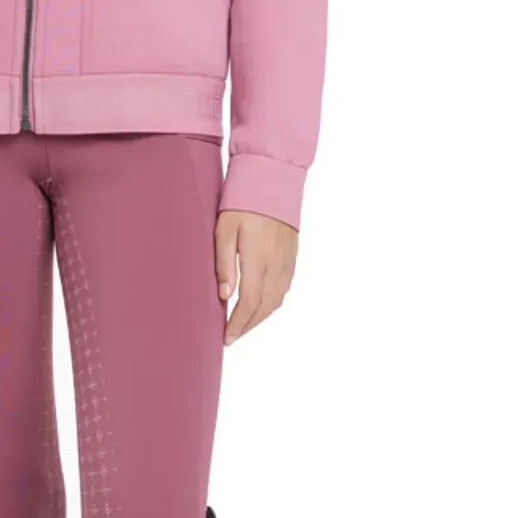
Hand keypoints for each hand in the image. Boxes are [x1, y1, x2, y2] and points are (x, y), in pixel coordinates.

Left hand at [215, 210, 297, 345]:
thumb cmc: (243, 202)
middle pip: (264, 307)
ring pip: (276, 301)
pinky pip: (284, 289)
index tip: (226, 337)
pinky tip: (261, 307)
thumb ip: (224, 263)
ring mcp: (287, 262)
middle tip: (231, 337)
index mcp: (258, 259)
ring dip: (260, 318)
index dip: (238, 324)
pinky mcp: (292, 257)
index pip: (249, 303)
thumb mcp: (224, 230)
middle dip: (247, 326)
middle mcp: (276, 265)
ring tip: (243, 326)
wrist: (274, 180)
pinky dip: (272, 304)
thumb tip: (224, 295)